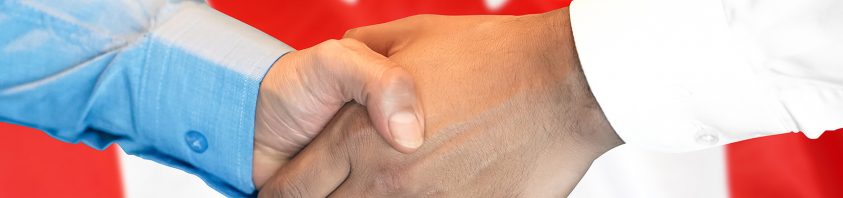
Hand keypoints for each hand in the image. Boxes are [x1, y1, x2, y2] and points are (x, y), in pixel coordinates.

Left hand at [260, 8, 622, 196]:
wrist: (562, 84)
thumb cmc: (494, 57)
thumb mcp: (412, 33)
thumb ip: (362, 52)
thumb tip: (344, 51)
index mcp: (357, 136)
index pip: (291, 190)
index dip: (280, 196)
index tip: (282, 194)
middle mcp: (385, 180)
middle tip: (327, 195)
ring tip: (381, 191)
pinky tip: (422, 194)